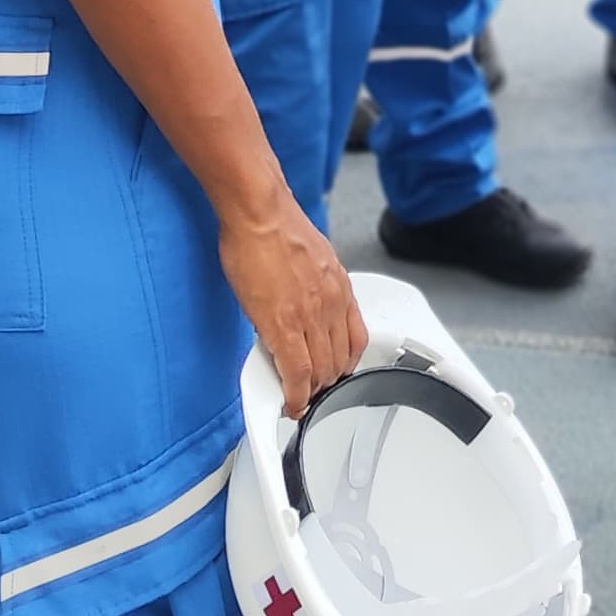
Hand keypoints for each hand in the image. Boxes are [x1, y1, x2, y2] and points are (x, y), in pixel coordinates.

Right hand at [219, 194, 366, 419]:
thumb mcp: (314, 257)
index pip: (355, 340)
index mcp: (340, 288)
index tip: (335, 374)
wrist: (260, 212)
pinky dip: (295, 395)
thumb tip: (307, 301)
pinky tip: (290, 403)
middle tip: (313, 393)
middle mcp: (332, 304)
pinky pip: (296, 373)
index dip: (346, 365)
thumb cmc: (276, 226)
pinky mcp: (282, 325)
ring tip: (299, 400)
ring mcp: (309, 317)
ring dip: (311, 393)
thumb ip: (316, 285)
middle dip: (327, 384)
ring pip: (320, 372)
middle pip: (339, 361)